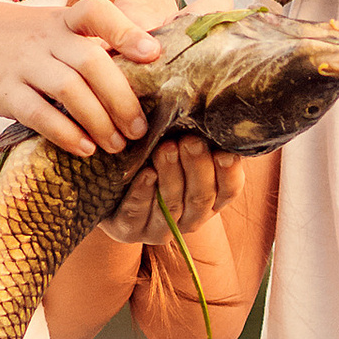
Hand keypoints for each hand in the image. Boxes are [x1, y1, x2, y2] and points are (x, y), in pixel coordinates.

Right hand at [0, 0, 148, 157]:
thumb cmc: (20, 42)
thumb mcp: (53, 29)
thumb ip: (90, 44)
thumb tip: (146, 73)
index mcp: (64, 20)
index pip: (97, 12)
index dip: (127, 31)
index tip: (153, 54)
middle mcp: (46, 38)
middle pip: (92, 62)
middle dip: (122, 99)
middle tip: (140, 129)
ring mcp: (23, 63)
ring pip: (69, 90)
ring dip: (99, 121)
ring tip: (117, 145)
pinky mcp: (3, 91)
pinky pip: (38, 114)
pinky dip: (65, 133)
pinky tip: (84, 148)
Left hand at [106, 138, 244, 243]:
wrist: (109, 188)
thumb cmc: (152, 156)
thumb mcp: (177, 145)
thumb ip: (195, 136)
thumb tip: (210, 108)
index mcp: (210, 199)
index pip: (230, 191)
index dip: (230, 174)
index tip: (225, 152)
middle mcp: (190, 218)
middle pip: (201, 198)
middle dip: (197, 168)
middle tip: (191, 141)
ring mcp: (160, 228)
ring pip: (172, 206)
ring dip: (171, 176)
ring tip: (166, 148)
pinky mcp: (130, 230)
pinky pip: (138, 214)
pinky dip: (143, 193)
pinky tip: (145, 173)